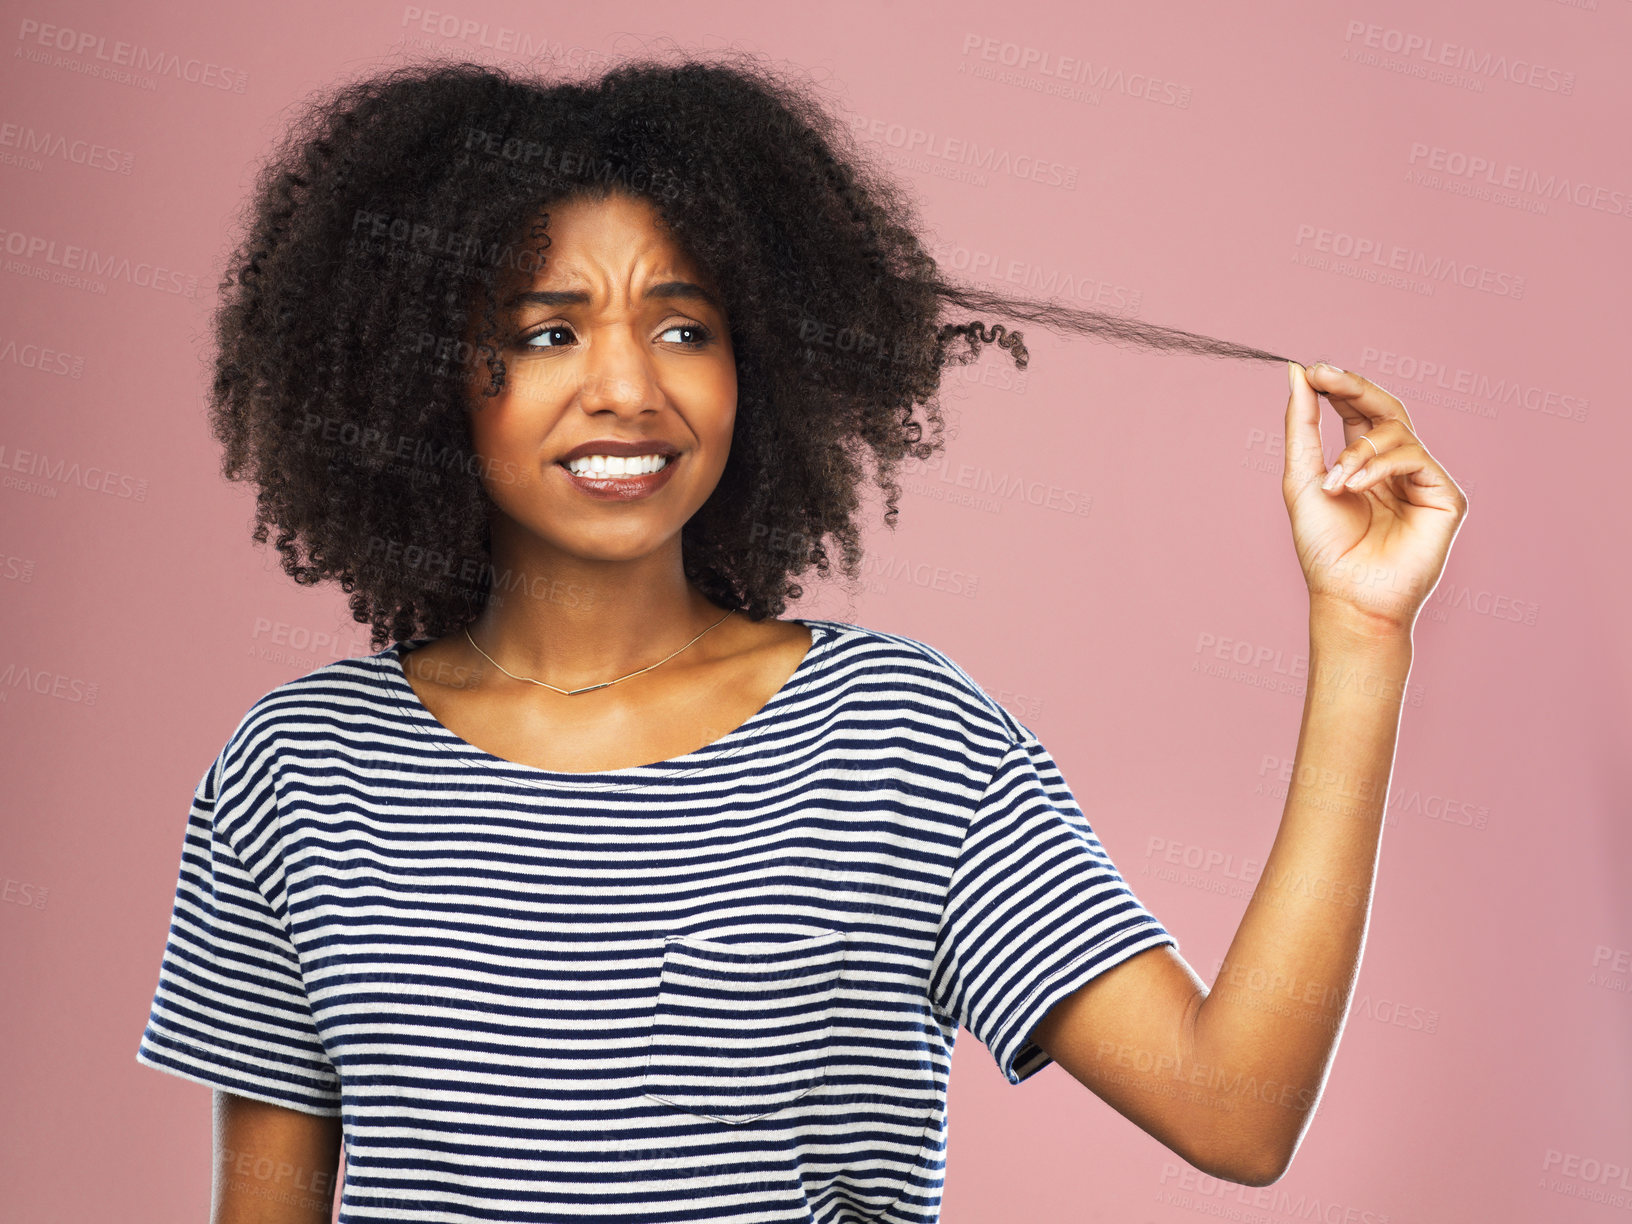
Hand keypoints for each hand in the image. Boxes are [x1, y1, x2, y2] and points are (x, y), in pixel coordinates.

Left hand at [1282, 361, 1468, 635]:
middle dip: (1353, 389)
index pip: (1358, 412)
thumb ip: (1302, 427)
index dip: (1339, 387)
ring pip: (1396, 432)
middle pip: (1385, 409)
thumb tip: (1296, 374)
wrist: (1347, 596)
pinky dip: (1380, 465)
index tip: (1314, 370)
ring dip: (1357, 450)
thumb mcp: (1302, 478)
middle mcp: (1396, 469)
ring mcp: (1422, 480)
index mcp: (1364, 464)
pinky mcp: (1445, 495)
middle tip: (1325, 375)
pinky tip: (1355, 485)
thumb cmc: (1323, 548)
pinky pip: (1414, 457)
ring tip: (1334, 482)